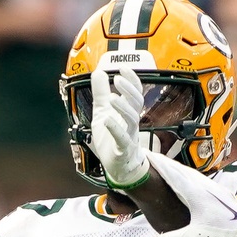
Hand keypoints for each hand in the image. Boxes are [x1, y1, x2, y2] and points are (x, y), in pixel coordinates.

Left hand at [90, 66, 151, 189]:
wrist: (117, 168)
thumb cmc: (111, 140)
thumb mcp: (102, 112)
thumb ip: (101, 94)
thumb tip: (99, 73)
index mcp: (128, 113)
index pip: (135, 93)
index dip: (132, 81)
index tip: (124, 68)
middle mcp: (131, 124)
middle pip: (137, 104)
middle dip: (130, 90)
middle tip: (119, 78)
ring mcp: (128, 137)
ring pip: (132, 120)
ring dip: (123, 107)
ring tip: (112, 98)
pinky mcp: (122, 150)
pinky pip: (122, 139)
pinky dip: (115, 129)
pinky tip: (107, 120)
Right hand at [146, 151, 236, 236]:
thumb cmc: (223, 236)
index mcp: (196, 192)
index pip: (172, 173)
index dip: (156, 163)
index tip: (143, 155)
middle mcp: (203, 185)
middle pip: (178, 168)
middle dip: (161, 162)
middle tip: (145, 155)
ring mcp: (210, 186)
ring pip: (187, 171)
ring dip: (172, 166)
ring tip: (159, 163)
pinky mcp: (215, 190)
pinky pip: (194, 177)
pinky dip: (182, 173)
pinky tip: (181, 176)